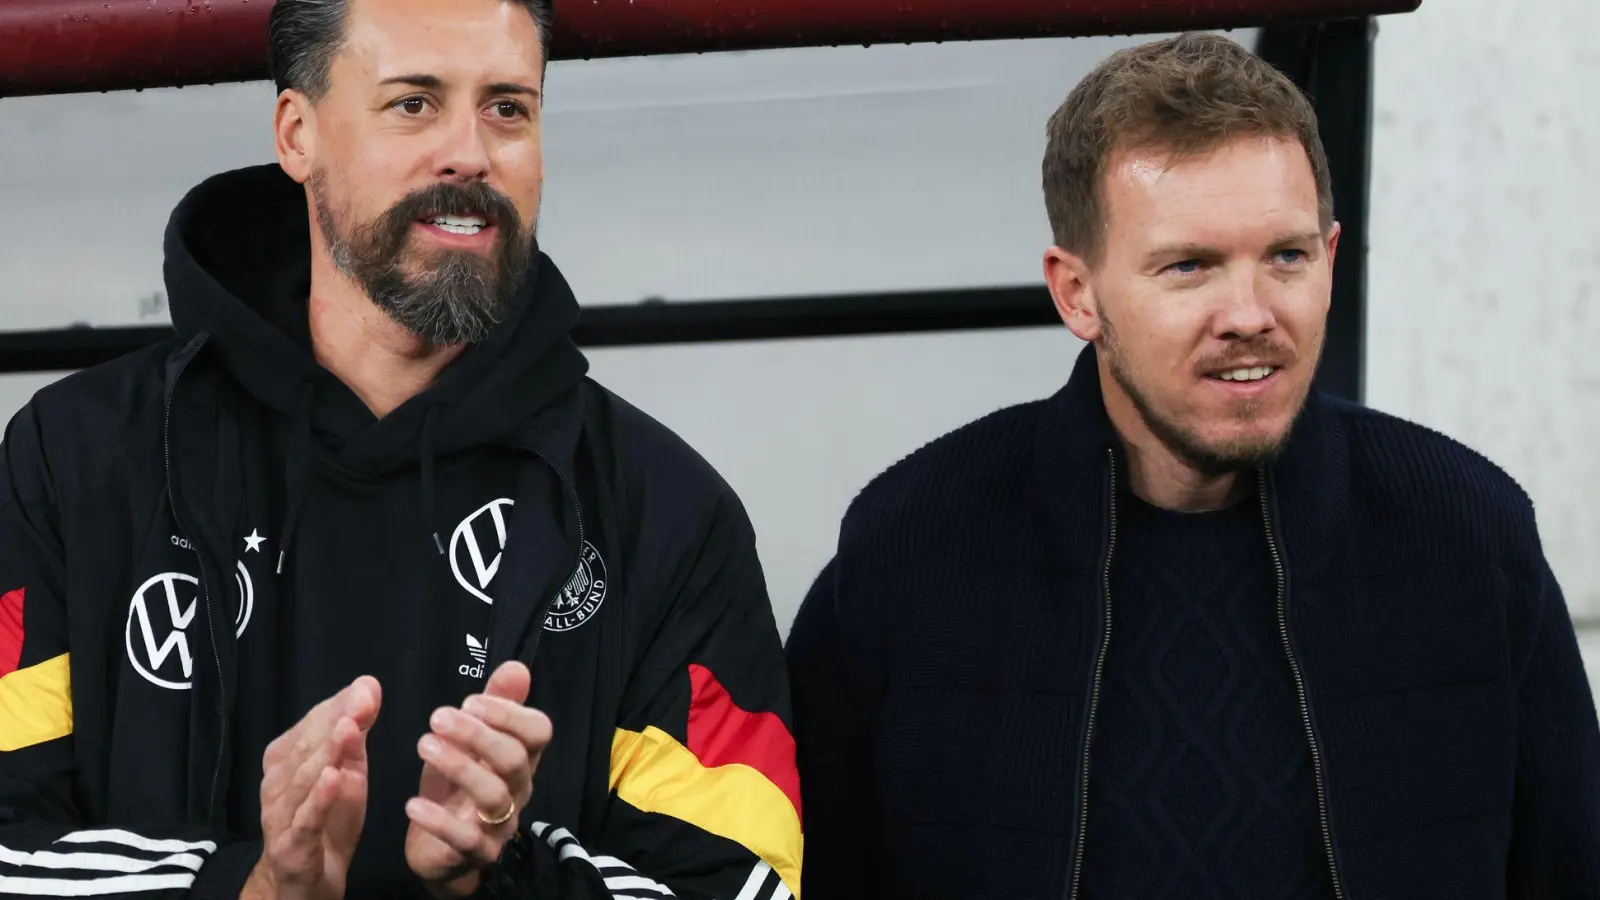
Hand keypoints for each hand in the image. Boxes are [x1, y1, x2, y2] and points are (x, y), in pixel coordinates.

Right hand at [243, 676, 381, 899]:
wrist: (309, 881)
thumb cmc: (328, 818)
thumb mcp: (349, 771)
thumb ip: (356, 732)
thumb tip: (368, 687)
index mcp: (286, 758)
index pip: (312, 724)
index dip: (340, 705)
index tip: (368, 688)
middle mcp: (277, 782)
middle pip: (306, 747)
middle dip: (335, 721)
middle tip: (364, 700)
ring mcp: (280, 814)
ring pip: (303, 779)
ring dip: (325, 752)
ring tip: (348, 729)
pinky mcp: (291, 845)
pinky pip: (305, 820)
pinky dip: (318, 798)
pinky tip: (334, 778)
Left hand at [404, 661, 553, 898]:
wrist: (444, 852)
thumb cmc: (458, 788)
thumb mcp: (472, 743)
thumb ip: (494, 705)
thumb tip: (517, 668)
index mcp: (520, 760)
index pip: (537, 732)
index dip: (508, 713)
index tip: (469, 701)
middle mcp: (517, 790)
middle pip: (515, 760)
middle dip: (478, 735)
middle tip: (437, 717)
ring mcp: (499, 824)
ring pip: (493, 796)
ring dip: (459, 767)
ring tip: (423, 745)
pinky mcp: (475, 853)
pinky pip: (464, 839)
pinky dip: (438, 820)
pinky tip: (412, 804)